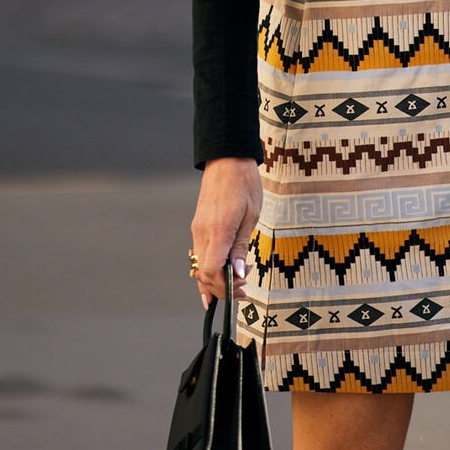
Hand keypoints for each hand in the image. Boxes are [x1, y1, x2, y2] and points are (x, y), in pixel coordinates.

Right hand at [191, 157, 261, 308]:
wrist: (227, 160)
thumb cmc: (244, 184)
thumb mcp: (251, 216)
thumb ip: (241, 246)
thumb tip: (239, 274)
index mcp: (217, 231)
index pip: (211, 271)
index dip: (225, 286)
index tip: (242, 286)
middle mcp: (202, 233)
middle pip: (203, 274)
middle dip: (222, 288)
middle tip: (243, 290)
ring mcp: (197, 230)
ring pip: (199, 266)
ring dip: (215, 280)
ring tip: (236, 283)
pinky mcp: (198, 227)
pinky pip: (200, 255)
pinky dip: (208, 269)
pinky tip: (218, 278)